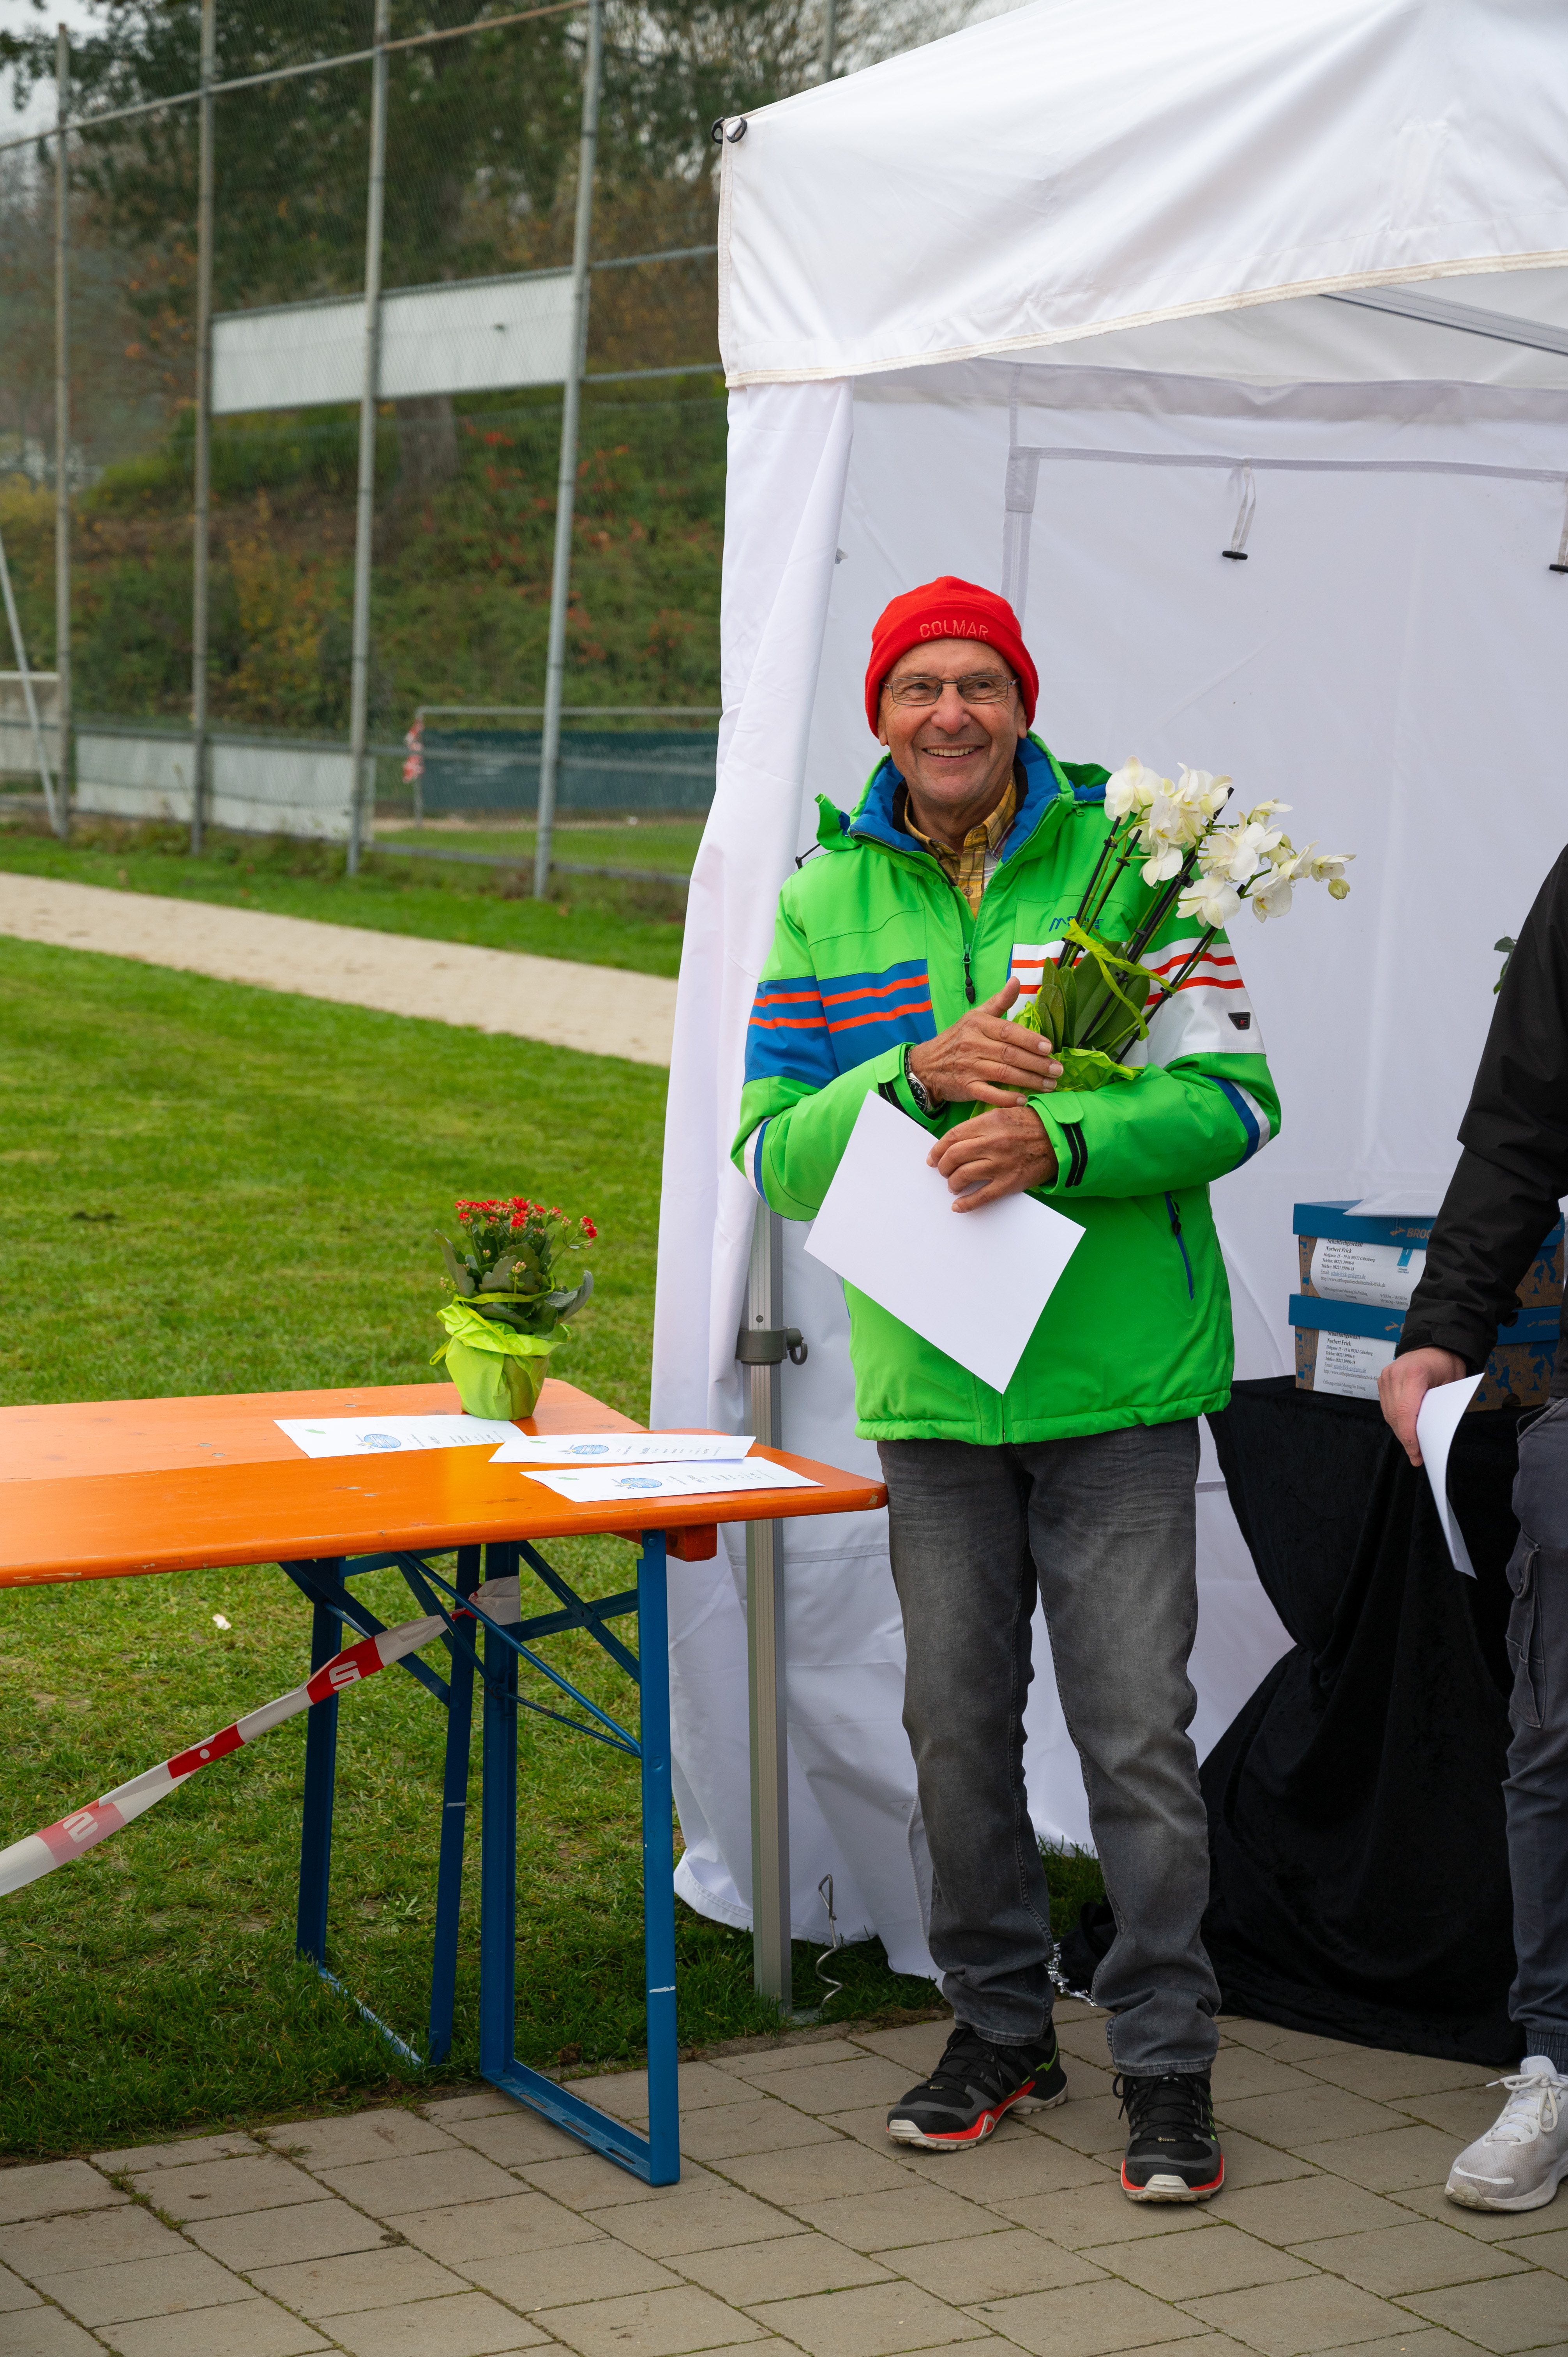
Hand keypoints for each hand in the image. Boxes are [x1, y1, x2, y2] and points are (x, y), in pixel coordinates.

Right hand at [908, 979, 1063, 1108]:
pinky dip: (1007, 1098)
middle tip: (1057, 1070)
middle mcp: (973, 1045)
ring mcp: (969, 1067)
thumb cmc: (957, 1039)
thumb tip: (1017, 980)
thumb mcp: (975, 1016)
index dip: (1030, 1040)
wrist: (926, 1065)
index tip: (1049, 1048)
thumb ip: (999, 1001)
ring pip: (1004, 1074)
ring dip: (1029, 1081)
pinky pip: (989, 1094)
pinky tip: (1024, 1100)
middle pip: (1010, 1054)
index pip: (1008, 1031)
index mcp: (978, 1025)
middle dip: (1037, 1063)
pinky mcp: (966, 1087)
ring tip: (1049, 1085)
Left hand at [928, 1106, 1057, 1209]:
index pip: (952, 1137)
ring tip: (952, 1186)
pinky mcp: (1009, 1182)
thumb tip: (956, 1140)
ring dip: (952, 1183)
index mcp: (988, 1123)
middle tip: (942, 1171)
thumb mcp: (1003, 1113)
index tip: (932, 1158)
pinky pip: (981, 1196)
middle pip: (954, 1157)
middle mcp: (992, 1143)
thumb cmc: (1031, 1125)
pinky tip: (958, 1206)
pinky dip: (966, 1203)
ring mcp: (1000, 1164)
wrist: (1060, 1140)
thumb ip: (980, 1125)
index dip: (937, 1149)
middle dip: (943, 1167)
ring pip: (963, 1176)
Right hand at [1378, 1346, 1466, 1466]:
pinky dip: (1396, 1420)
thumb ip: (1439, 1406)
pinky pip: (1387, 1407)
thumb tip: (1431, 1433)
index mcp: (1414, 1374)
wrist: (1434, 1343)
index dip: (1409, 1436)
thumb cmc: (1446, 1363)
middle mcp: (1395, 1375)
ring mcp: (1386, 1377)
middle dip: (1405, 1438)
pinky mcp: (1382, 1380)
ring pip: (1388, 1414)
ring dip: (1400, 1431)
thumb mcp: (1451, 1384)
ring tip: (1413, 1446)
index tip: (1415, 1453)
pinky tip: (1406, 1429)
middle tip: (1417, 1456)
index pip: (1405, 1411)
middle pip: (1395, 1416)